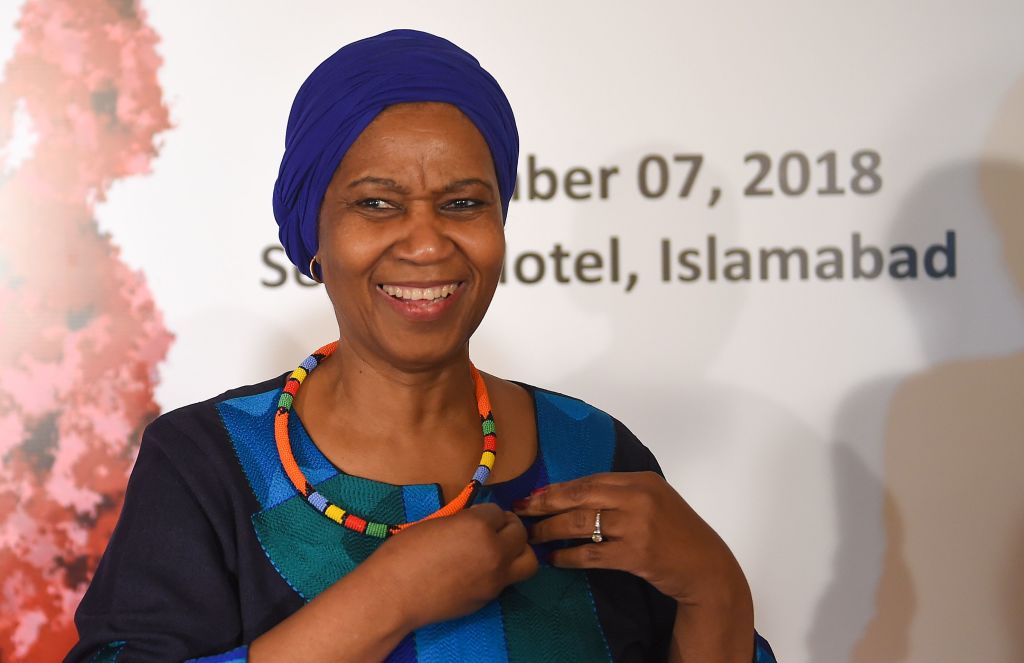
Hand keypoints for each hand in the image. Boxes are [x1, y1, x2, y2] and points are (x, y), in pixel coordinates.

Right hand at [367, 503, 537, 630]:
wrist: (394, 594)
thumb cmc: (404, 553)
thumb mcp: (437, 523)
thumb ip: (463, 522)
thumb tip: (475, 522)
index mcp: (479, 526)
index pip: (498, 512)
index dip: (486, 514)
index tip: (474, 518)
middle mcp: (495, 551)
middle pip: (520, 533)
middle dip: (508, 527)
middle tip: (494, 528)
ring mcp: (495, 578)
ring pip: (528, 561)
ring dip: (518, 551)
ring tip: (500, 549)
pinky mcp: (489, 598)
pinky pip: (508, 580)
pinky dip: (502, 571)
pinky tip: (481, 570)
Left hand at [513, 472, 750, 611]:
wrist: (705, 566)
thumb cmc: (677, 534)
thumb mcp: (654, 501)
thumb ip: (621, 494)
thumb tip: (574, 494)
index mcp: (641, 480)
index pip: (589, 480)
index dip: (557, 488)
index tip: (533, 494)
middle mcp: (639, 497)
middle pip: (580, 496)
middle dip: (545, 503)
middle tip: (520, 510)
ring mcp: (638, 525)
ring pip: (581, 524)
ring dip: (551, 531)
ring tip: (532, 536)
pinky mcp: (636, 554)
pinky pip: (591, 554)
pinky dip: (569, 557)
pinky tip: (555, 559)